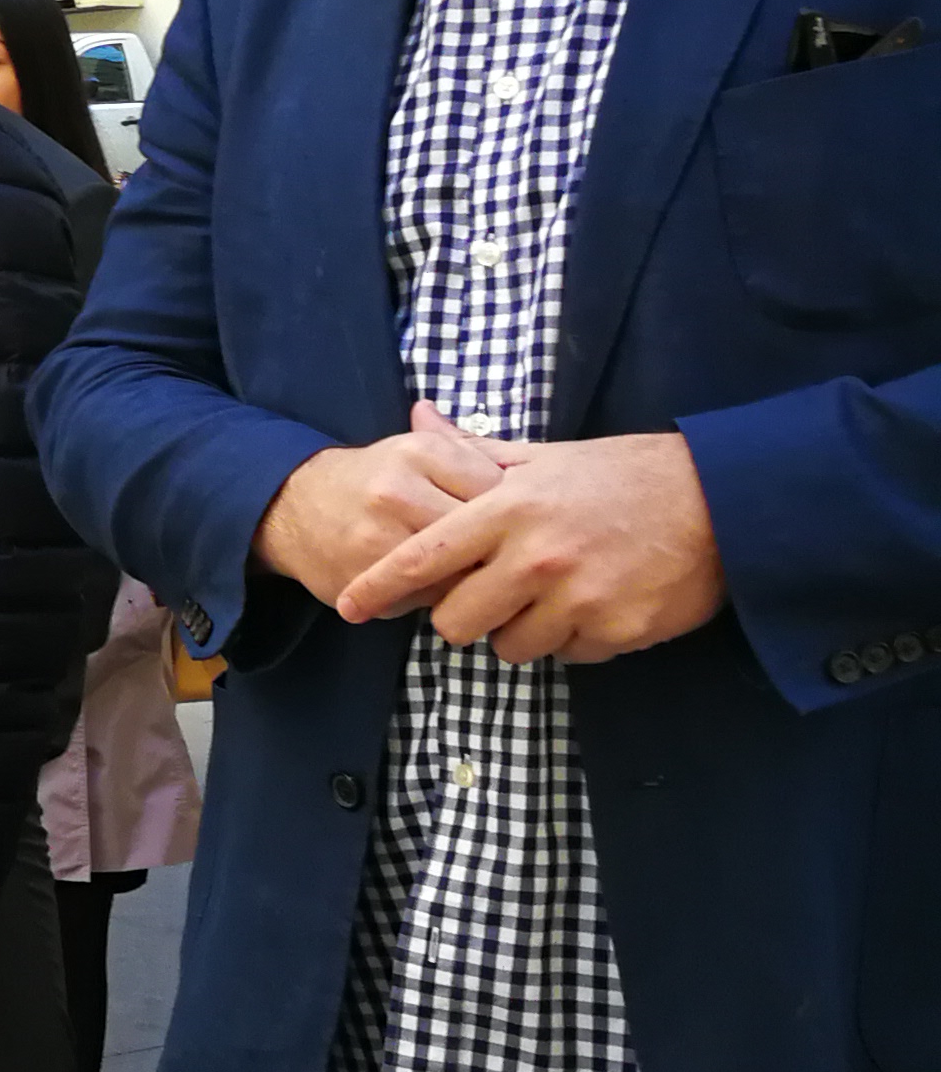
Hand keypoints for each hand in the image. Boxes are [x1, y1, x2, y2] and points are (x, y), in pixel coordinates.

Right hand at [252, 403, 514, 608]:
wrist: (291, 506)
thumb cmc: (371, 478)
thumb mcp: (417, 451)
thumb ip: (475, 454)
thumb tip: (535, 465)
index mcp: (421, 452)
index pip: (500, 490)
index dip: (520, 513)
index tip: (525, 524)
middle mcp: (398, 490)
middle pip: (483, 535)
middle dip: (504, 553)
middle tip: (517, 562)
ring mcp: (379, 538)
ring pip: (459, 573)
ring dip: (478, 582)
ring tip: (487, 580)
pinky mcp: (366, 579)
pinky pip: (429, 600)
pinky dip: (445, 600)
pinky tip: (449, 593)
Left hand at [335, 430, 722, 664]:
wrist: (722, 501)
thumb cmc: (624, 475)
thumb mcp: (546, 457)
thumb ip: (474, 452)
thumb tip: (419, 415)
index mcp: (507, 511)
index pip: (422, 558)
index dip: (379, 587)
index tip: (349, 605)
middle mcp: (534, 558)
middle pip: (457, 622)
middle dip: (463, 616)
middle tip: (491, 595)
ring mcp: (576, 599)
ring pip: (510, 647)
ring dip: (520, 630)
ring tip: (551, 594)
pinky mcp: (616, 631)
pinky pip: (567, 655)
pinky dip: (572, 639)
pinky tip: (594, 604)